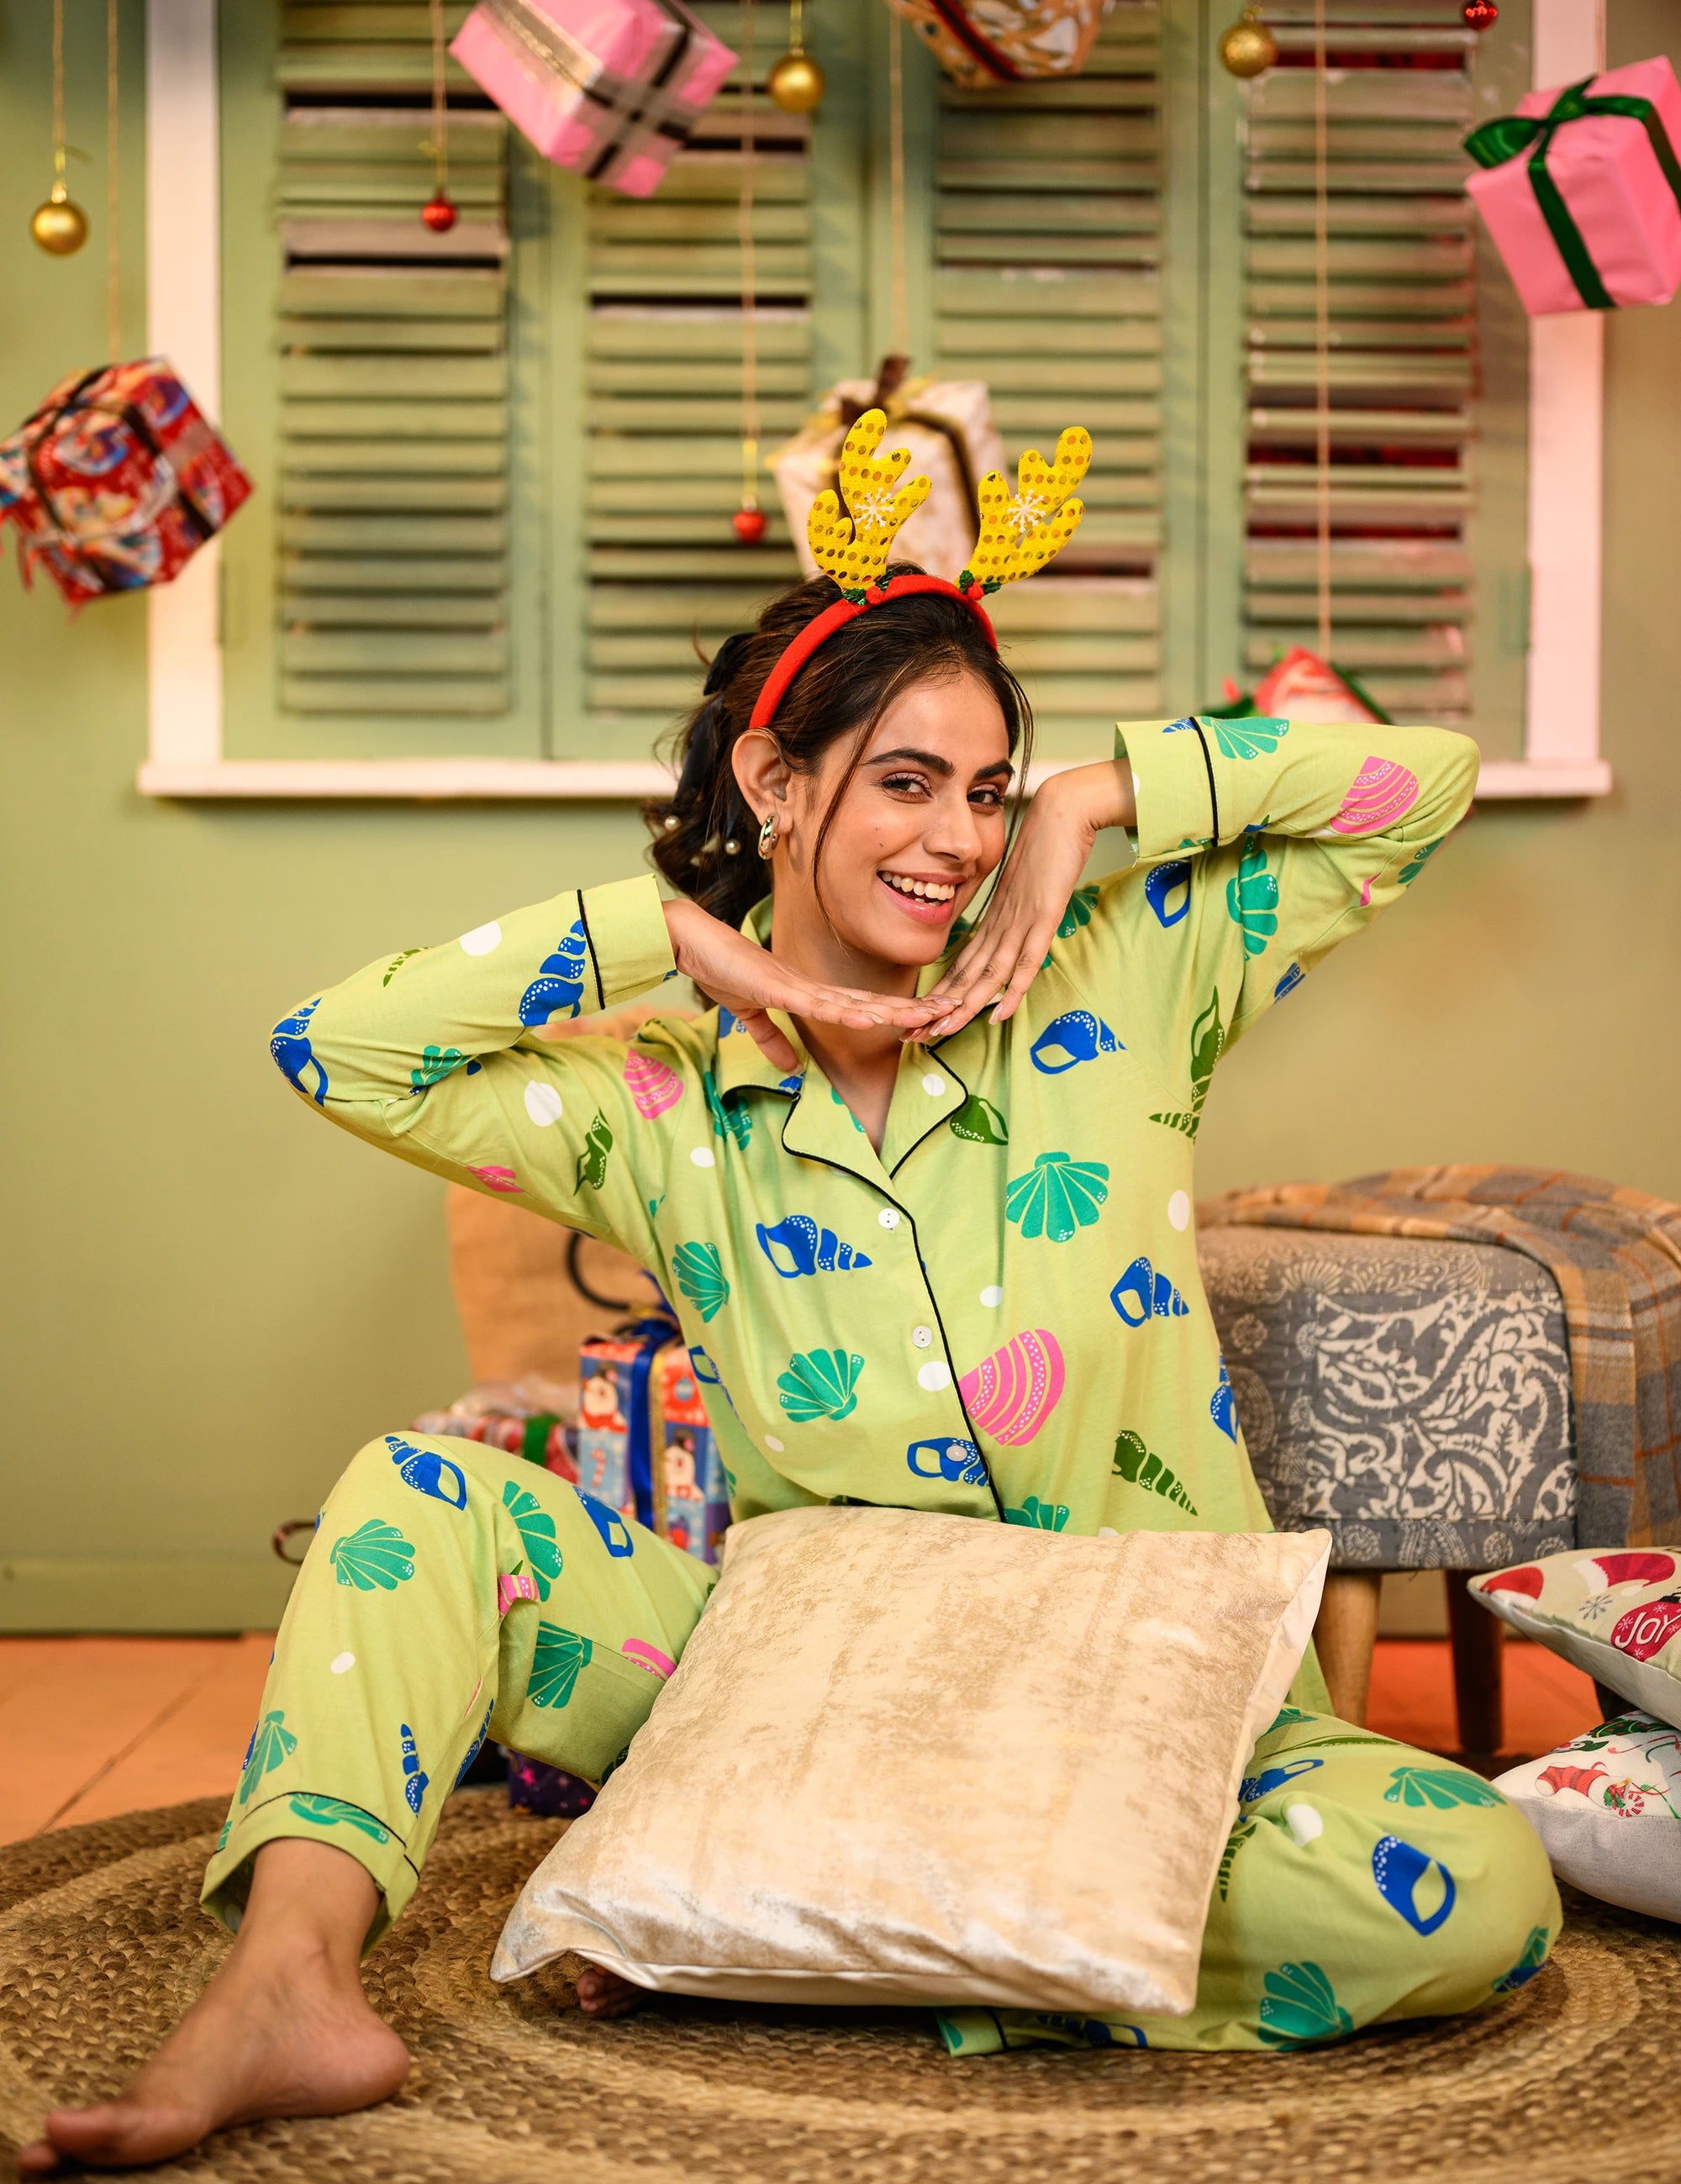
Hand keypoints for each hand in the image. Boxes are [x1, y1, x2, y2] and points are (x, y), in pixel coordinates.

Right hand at [662, 898, 942, 1071]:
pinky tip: (872, 1016)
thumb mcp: (748, 1014)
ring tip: (928, 1015)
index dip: (893, 1011)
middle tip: (949, 1010)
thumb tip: (791, 1067)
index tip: (925, 1016)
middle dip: (909, 1007)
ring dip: (891, 1009)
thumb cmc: (717, 967)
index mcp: (806, 992)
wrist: (689, 941)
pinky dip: (846, 1010)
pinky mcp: (777, 987)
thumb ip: (771, 1039)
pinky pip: (818, 1003)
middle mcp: (810, 986)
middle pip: (870, 1001)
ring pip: (854, 1001)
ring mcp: (796, 984)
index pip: (859, 1004)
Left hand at [922, 760, 1132, 1035]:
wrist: (1062, 812)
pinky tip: (997, 1013)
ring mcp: (1020, 921)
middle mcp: (1001, 923)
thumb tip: (1009, 930)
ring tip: (944, 1032)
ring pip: (989, 974)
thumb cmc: (1046, 846)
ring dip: (966, 1006)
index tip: (925, 1017)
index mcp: (994, 918)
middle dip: (942, 1008)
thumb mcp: (1026, 886)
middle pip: (968, 975)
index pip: (964, 963)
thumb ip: (1015, 911)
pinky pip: (1025, 961)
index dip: (945, 993)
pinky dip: (1012, 990)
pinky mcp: (1042, 917)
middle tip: (916, 1035)